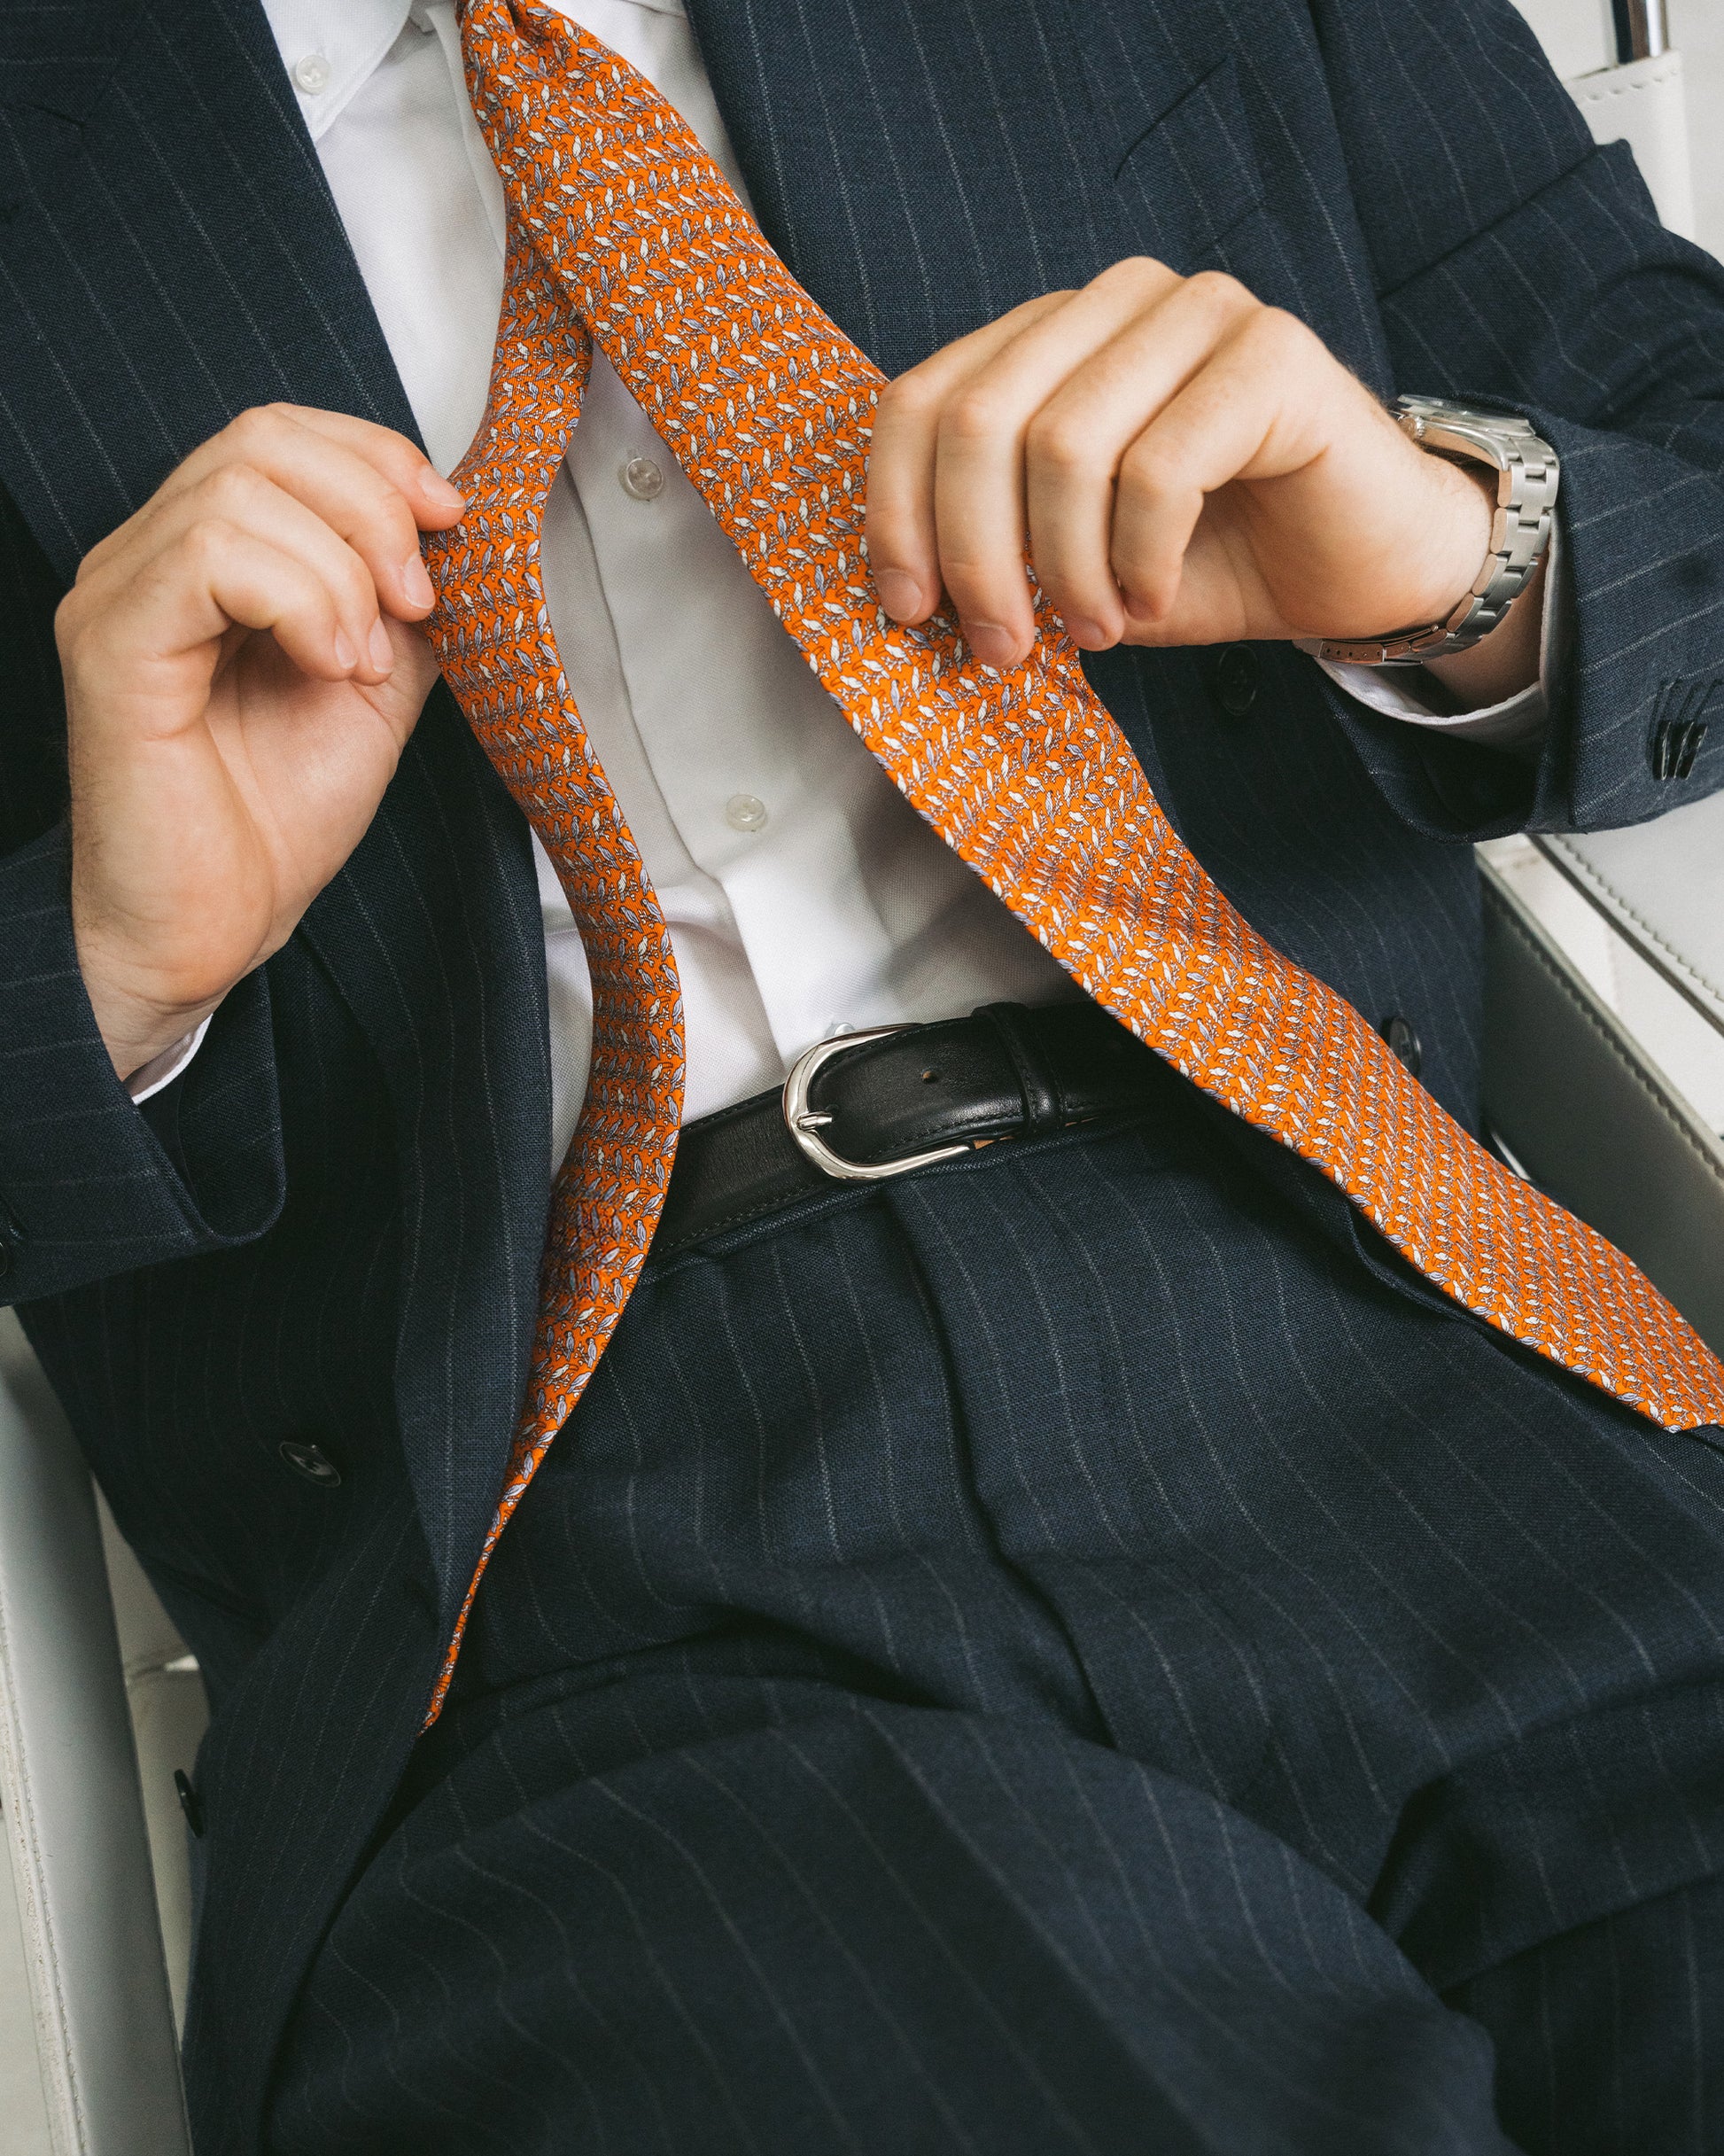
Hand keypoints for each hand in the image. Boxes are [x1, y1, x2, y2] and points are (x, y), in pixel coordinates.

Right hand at [57, 406, 464, 1080]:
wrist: (210, 930)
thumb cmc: (270, 824)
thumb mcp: (373, 687)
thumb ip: (400, 603)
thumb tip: (451, 533)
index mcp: (205, 558)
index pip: (280, 436)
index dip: (378, 459)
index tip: (448, 526)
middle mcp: (148, 559)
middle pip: (262, 440)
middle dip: (373, 507)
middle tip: (416, 603)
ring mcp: (120, 594)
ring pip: (241, 490)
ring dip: (342, 572)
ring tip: (359, 663)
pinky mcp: (112, 644)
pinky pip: (211, 556)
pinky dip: (302, 600)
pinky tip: (327, 667)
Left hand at [865, 258, 1537, 702]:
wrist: (1356, 571)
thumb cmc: (1204, 563)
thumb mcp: (1067, 562)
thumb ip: (989, 548)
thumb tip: (899, 589)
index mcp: (1051, 335)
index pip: (923, 400)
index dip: (897, 514)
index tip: (911, 614)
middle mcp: (1117, 300)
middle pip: (980, 420)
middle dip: (974, 556)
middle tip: (1003, 647)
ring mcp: (1198, 312)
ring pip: (1064, 446)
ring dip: (1065, 570)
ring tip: (1097, 629)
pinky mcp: (1272, 353)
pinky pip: (1158, 471)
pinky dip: (1141, 560)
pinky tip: (1155, 597)